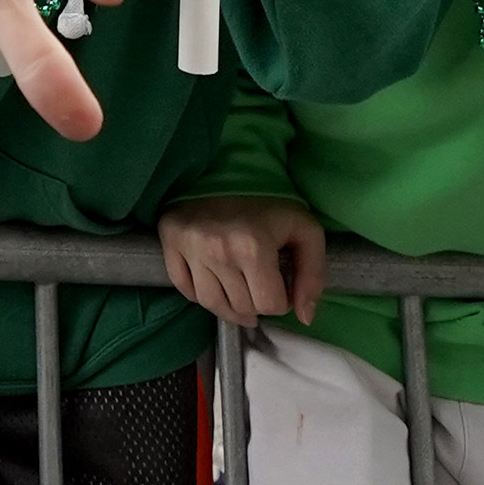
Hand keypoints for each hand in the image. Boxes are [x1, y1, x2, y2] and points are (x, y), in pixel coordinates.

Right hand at [158, 194, 323, 327]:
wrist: (228, 168)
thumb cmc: (270, 202)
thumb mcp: (305, 230)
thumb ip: (313, 274)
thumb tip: (305, 317)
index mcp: (254, 247)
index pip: (270, 305)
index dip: (281, 299)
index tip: (279, 282)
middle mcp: (218, 251)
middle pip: (242, 308)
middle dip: (257, 302)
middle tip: (260, 283)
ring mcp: (190, 248)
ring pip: (213, 304)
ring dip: (231, 306)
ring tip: (240, 293)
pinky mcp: (170, 243)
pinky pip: (185, 290)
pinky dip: (202, 295)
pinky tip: (216, 284)